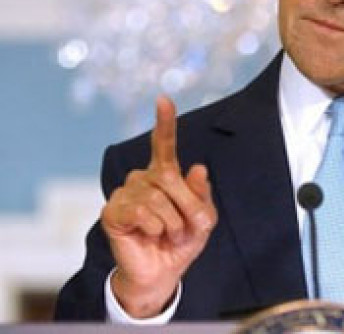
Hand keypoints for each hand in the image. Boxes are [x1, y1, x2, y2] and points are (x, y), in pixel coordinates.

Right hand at [101, 96, 216, 317]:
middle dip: (188, 204)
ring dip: (172, 221)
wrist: (162, 272)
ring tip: (168, 233)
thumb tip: (198, 167)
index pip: (163, 144)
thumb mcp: (202, 219)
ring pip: (157, 197)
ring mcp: (125, 192)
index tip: (164, 100)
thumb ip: (201, 195)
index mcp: (164, 175)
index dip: (165, 122)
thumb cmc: (181, 241)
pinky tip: (150, 234)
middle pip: (170, 176)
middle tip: (193, 226)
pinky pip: (141, 211)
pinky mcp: (112, 211)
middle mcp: (142, 178)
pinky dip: (155, 227)